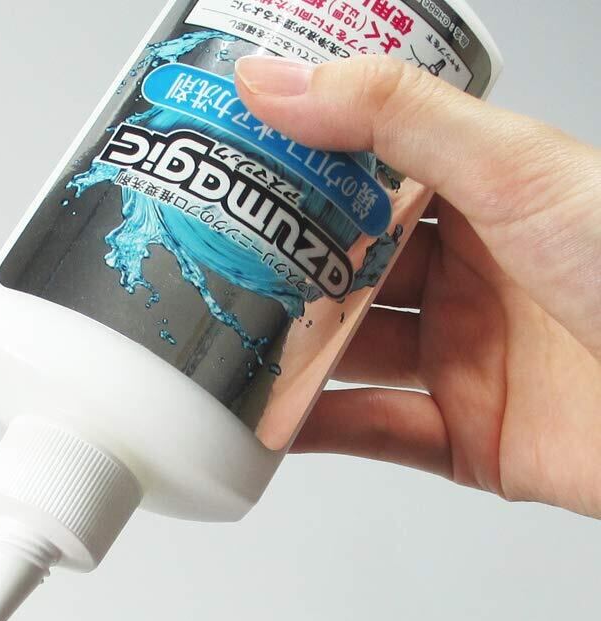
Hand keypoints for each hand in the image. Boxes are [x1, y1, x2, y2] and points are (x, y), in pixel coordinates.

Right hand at [236, 56, 600, 518]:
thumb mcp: (514, 171)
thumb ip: (395, 119)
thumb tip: (280, 82)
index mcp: (489, 203)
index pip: (372, 178)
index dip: (301, 170)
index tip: (232, 162)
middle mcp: (472, 281)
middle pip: (349, 272)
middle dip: (281, 269)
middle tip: (207, 259)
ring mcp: (464, 360)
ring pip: (349, 355)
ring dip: (288, 352)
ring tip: (219, 339)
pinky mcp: (464, 436)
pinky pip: (371, 430)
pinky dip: (315, 429)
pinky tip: (267, 417)